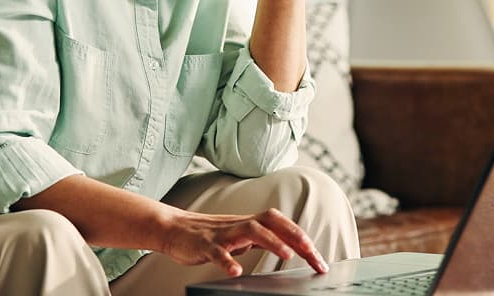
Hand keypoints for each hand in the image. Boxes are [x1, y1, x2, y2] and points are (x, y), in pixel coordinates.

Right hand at [159, 206, 329, 276]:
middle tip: (314, 254)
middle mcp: (239, 224)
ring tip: (287, 255)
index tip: (319, 258)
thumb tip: (285, 244)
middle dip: (295, 235)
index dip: (302, 237)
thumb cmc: (209, 234)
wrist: (174, 228)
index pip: (281, 224)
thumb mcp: (239, 236)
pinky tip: (235, 272)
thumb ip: (260, 238)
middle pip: (272, 221)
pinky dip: (227, 260)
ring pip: (250, 230)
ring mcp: (223, 233)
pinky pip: (218, 251)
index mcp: (249, 223)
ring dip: (271, 241)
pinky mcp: (205, 244)